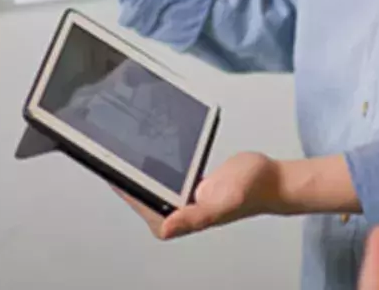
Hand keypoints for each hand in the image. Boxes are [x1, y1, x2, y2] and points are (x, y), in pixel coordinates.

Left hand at [115, 152, 283, 239]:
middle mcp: (180, 212)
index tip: (109, 170)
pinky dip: (156, 167)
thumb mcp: (224, 199)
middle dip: (126, 177)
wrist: (270, 178)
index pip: (143, 205)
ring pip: (153, 186)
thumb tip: (167, 228)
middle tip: (108, 153)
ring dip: (139, 171)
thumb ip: (197, 216)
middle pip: (144, 195)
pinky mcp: (189, 187)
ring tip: (120, 150)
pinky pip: (166, 178)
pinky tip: (148, 152)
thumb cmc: (253, 190)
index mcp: (182, 220)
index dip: (125, 190)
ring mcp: (184, 200)